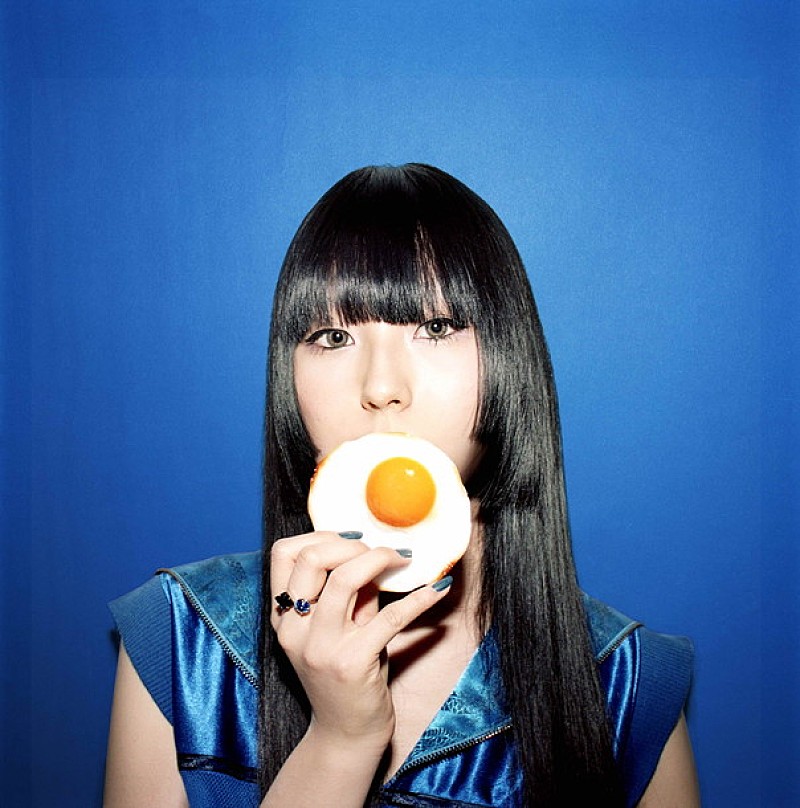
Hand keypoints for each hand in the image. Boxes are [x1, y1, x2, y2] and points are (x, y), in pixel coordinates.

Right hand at [270, 531, 451, 748]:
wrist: (345, 733)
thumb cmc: (344, 671)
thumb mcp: (337, 625)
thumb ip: (350, 589)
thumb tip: (376, 550)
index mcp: (284, 616)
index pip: (284, 554)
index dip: (319, 535)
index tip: (353, 539)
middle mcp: (295, 629)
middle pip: (312, 559)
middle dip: (352, 544)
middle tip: (381, 552)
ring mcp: (321, 647)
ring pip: (344, 580)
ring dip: (379, 559)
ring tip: (403, 560)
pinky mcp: (353, 664)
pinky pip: (391, 617)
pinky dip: (419, 598)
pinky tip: (439, 588)